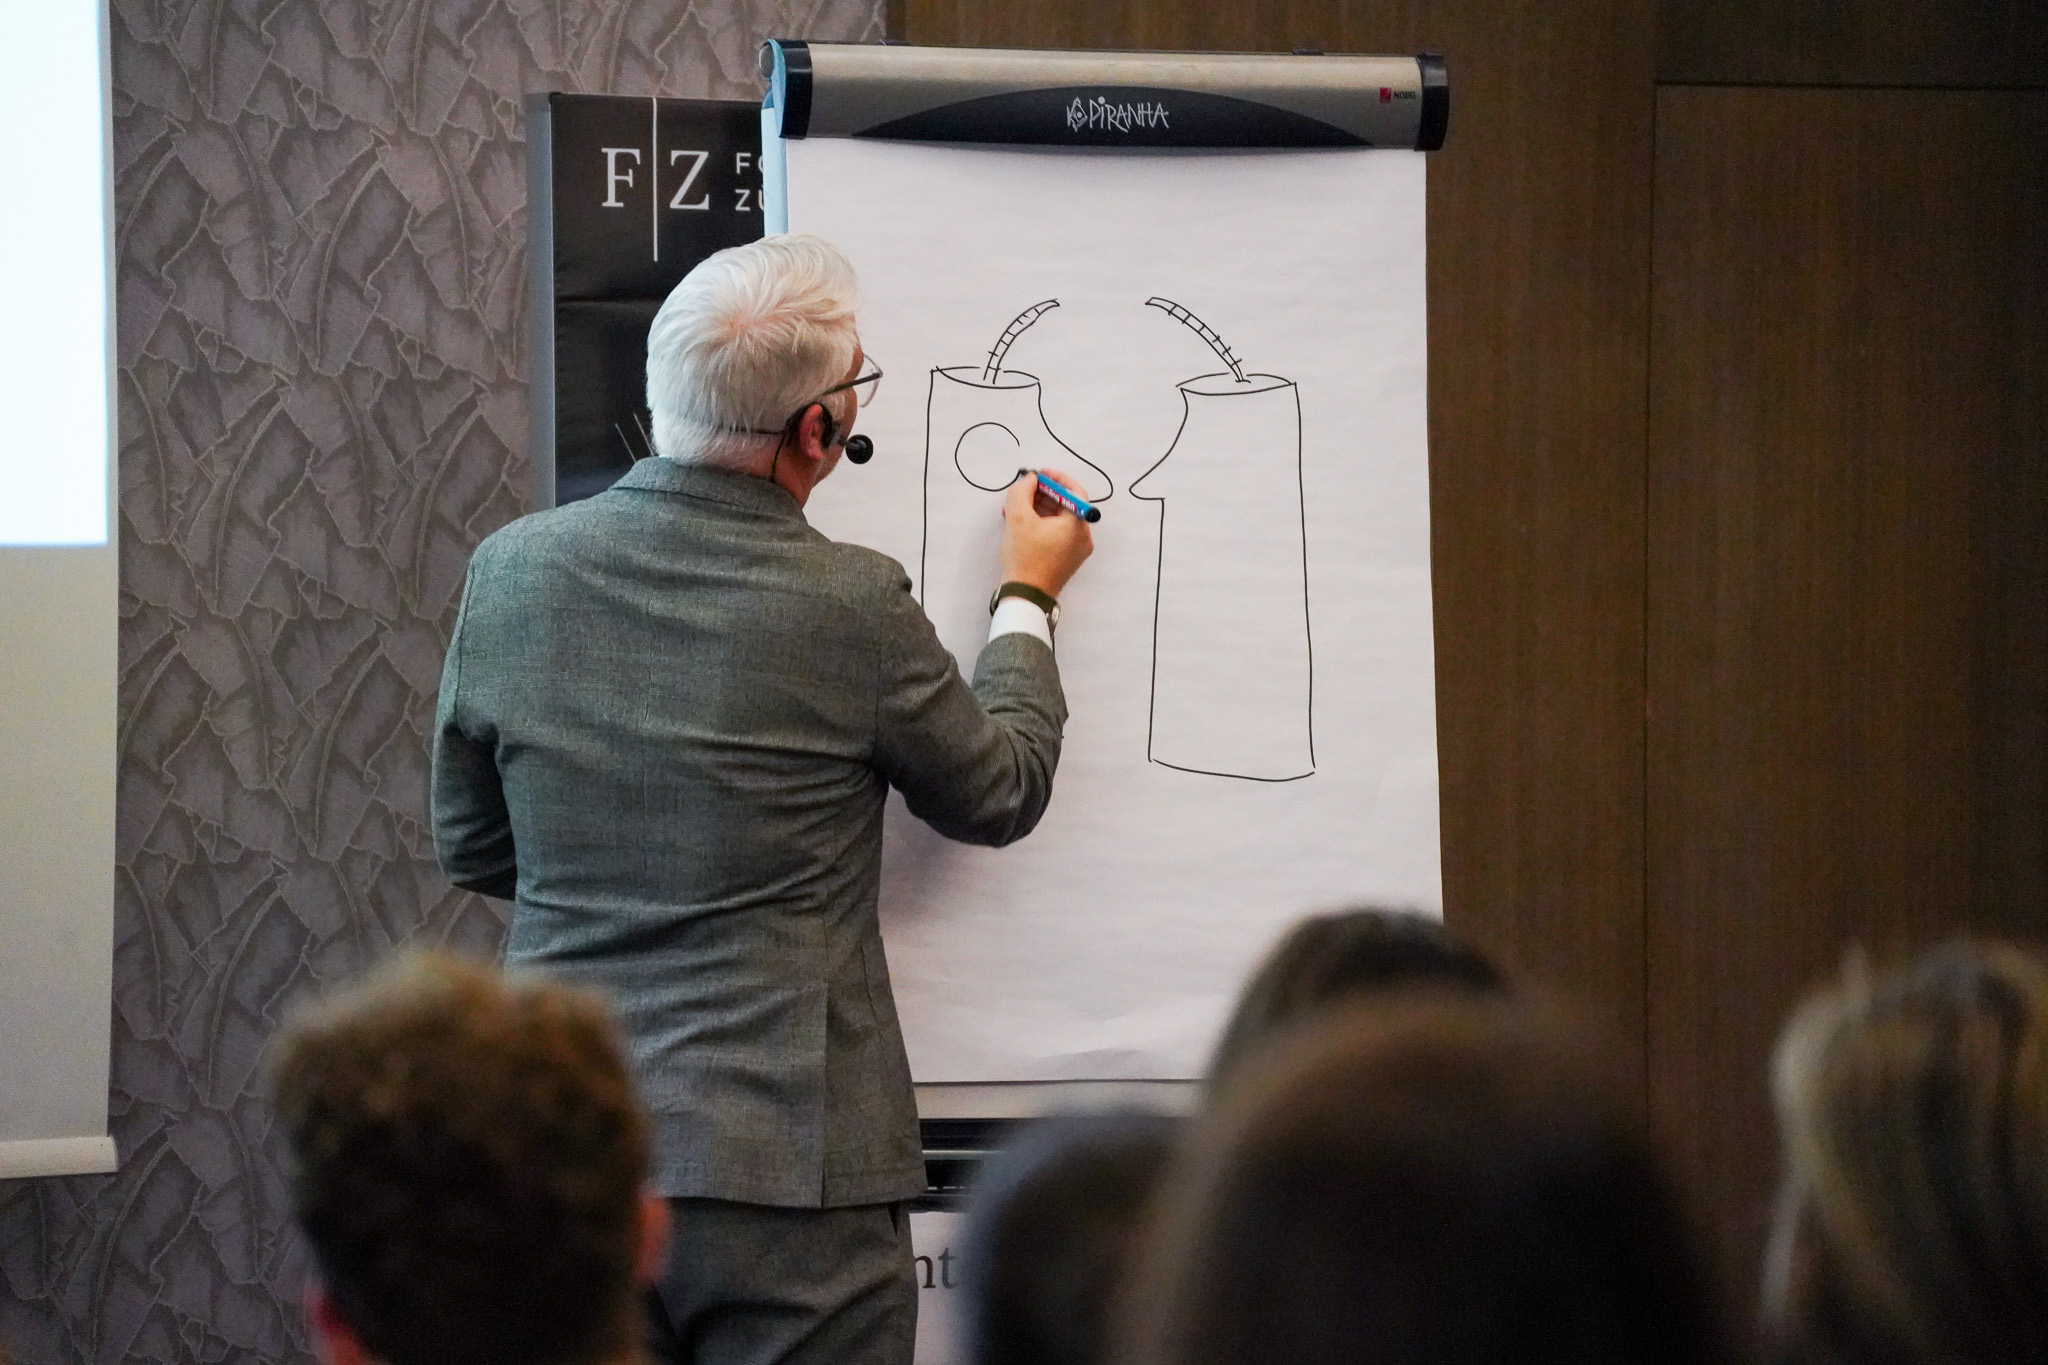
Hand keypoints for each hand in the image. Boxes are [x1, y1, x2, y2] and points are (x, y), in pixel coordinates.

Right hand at [1000, 469, 1093, 598]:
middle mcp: (1083, 537)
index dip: (1056, 479)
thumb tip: (1030, 479)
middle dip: (1044, 494)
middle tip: (1025, 489)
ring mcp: (1077, 551)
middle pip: (1066, 506)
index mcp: (1078, 525)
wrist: (1025, 596)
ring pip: (1060, 520)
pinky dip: (1042, 525)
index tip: (1039, 474)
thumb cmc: (1024, 557)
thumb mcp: (1017, 517)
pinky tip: (1021, 523)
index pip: (1074, 491)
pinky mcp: (1068, 560)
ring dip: (1039, 509)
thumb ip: (1022, 491)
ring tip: (1016, 507)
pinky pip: (1058, 534)